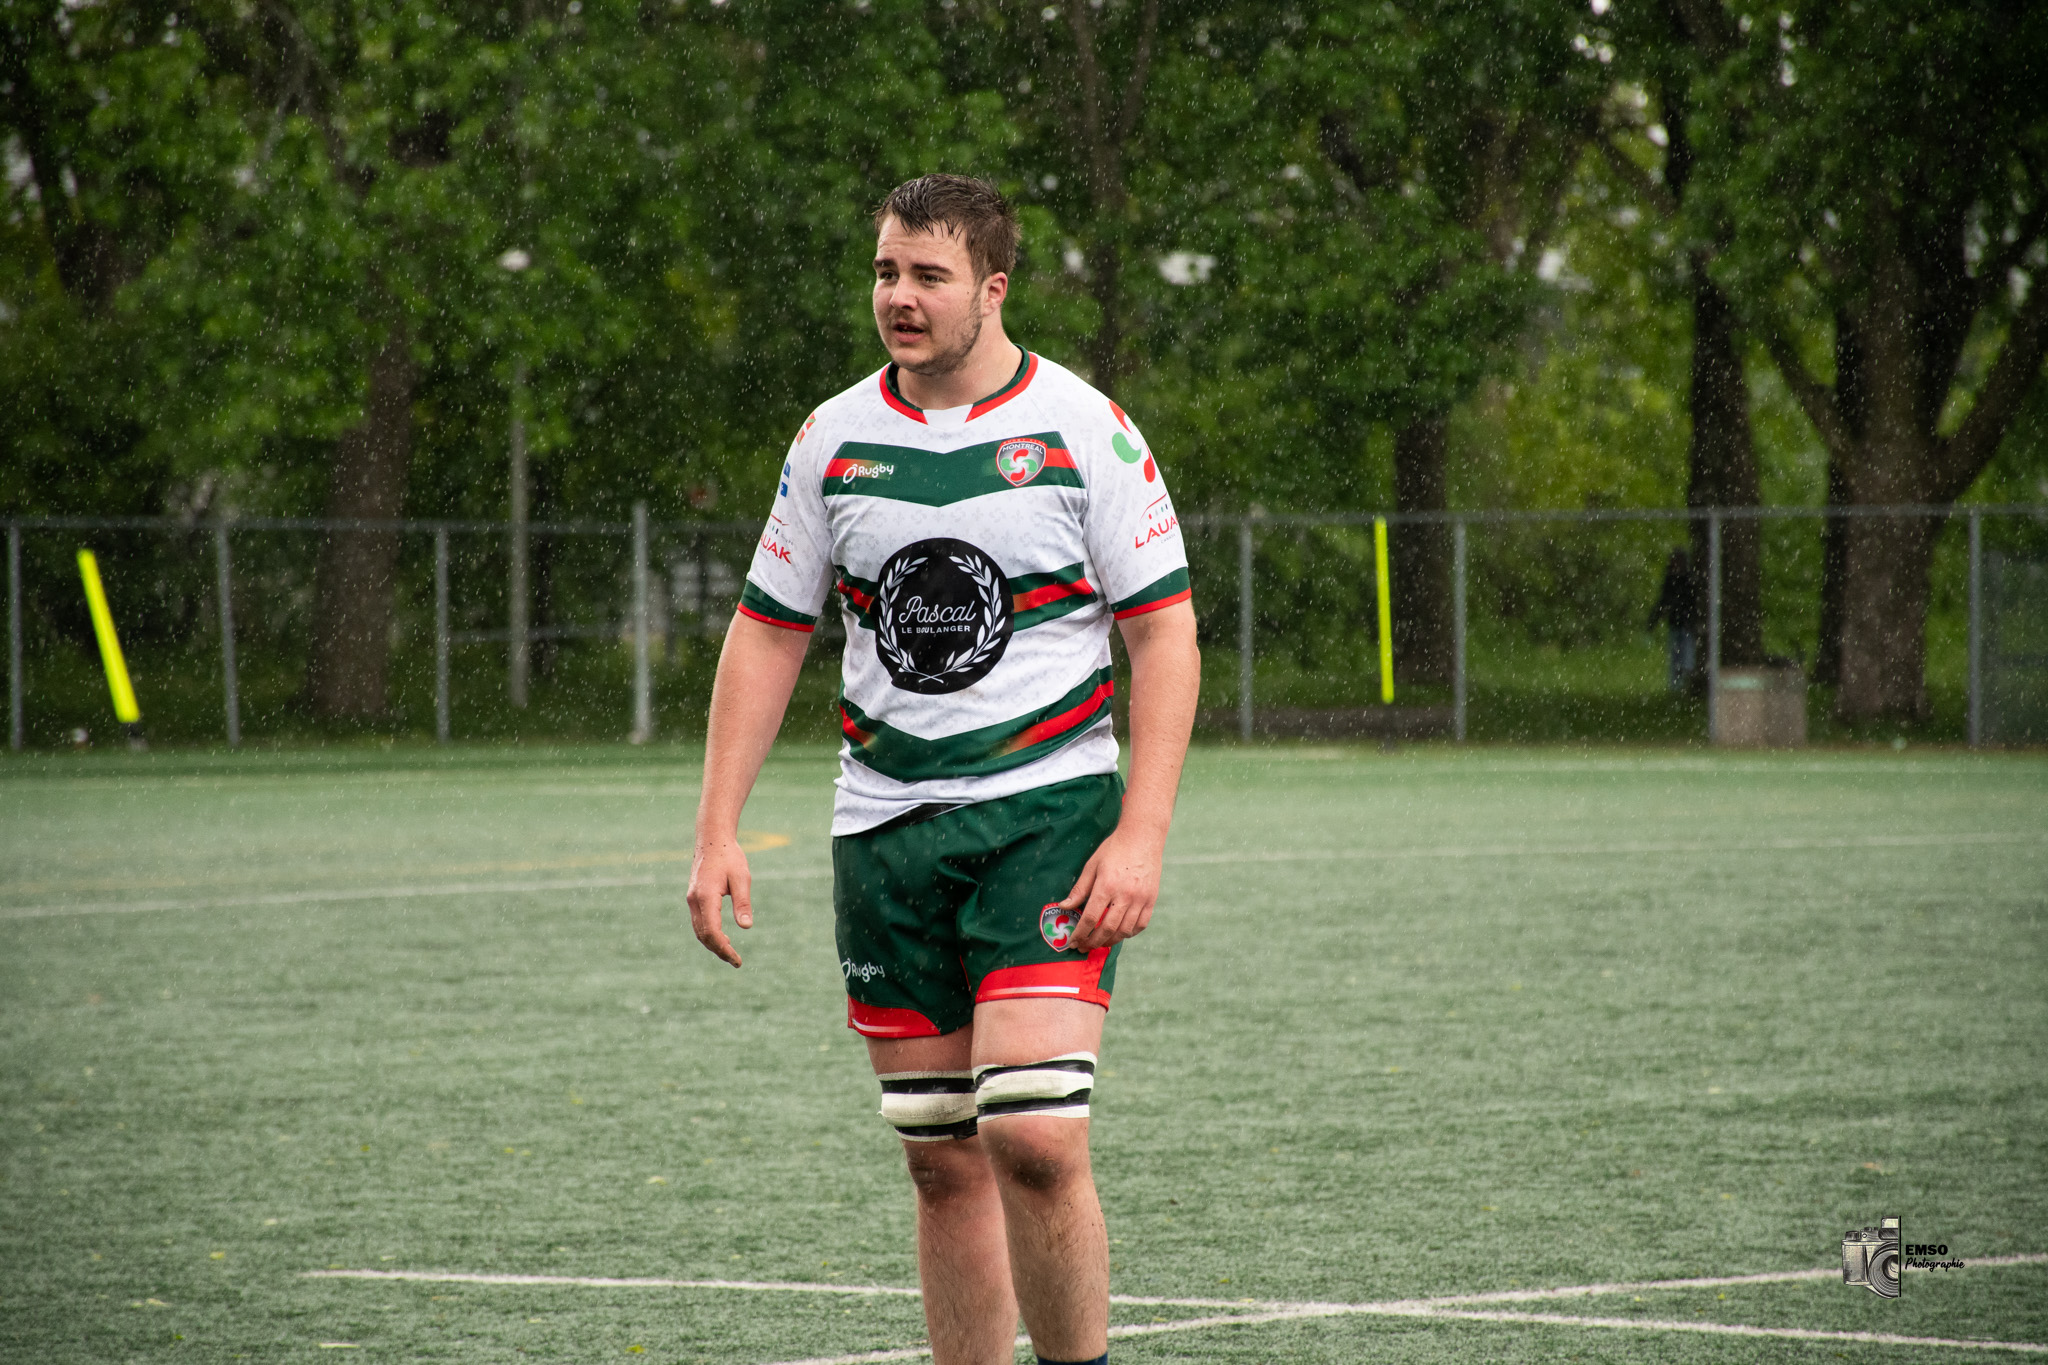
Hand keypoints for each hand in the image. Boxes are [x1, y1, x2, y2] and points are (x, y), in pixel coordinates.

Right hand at [686, 836, 752, 967]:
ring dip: (713, 944)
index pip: (712, 932)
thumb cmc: (729, 857)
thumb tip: (746, 927)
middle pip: (703, 935)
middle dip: (719, 950)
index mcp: (706, 897)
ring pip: (699, 931)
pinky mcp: (694, 898)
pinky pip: (699, 923)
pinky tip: (723, 938)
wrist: (712, 839)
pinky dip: (709, 934)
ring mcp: (692, 900)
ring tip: (730, 953)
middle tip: (736, 961)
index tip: (737, 960)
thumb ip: (743, 903)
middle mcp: (694, 901)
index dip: (724, 949)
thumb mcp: (742, 878)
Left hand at [1059, 826, 1164, 952]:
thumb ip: (1079, 889)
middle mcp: (1125, 895)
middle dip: (1093, 942)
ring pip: (1125, 931)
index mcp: (1107, 886)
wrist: (1142, 837)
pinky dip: (1129, 933)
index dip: (1081, 933)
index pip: (1091, 918)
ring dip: (1110, 941)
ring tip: (1099, 942)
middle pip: (1107, 929)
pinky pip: (1141, 925)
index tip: (1073, 941)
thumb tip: (1064, 906)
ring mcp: (1141, 899)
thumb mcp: (1092, 866)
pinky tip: (1120, 934)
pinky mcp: (1151, 899)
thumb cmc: (1114, 849)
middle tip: (1083, 946)